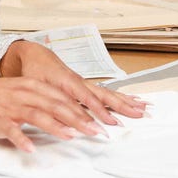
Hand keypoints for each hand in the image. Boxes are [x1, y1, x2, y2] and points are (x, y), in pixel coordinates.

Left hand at [0, 39, 147, 128]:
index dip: (100, 112)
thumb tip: (60, 123)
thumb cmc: (33, 71)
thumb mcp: (35, 89)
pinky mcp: (85, 86)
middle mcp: (80, 82)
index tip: (112, 123)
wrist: (32, 54)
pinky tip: (132, 101)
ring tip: (144, 108)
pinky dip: (120, 97)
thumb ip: (47, 105)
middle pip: (105, 95)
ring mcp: (84, 84)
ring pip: (108, 93)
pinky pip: (105, 92)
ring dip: (126, 101)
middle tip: (140, 114)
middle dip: (123, 106)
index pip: (87, 99)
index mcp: (68, 82)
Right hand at [0, 71, 115, 152]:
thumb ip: (45, 102)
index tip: (102, 121)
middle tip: (97, 132)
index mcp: (34, 87)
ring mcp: (12, 107)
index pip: (64, 98)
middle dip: (79, 119)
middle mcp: (25, 94)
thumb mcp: (24, 93)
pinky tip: (31, 148)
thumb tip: (69, 116)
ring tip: (71, 136)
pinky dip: (22, 139)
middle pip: (56, 106)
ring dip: (56, 127)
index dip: (84, 110)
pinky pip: (12, 130)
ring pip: (38, 115)